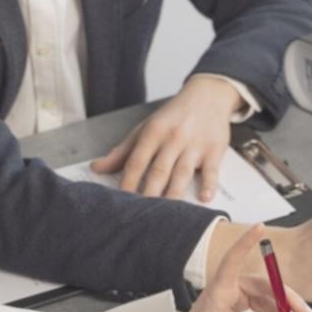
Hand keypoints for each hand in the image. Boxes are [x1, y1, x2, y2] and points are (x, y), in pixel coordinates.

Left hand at [91, 76, 246, 200]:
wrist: (208, 95)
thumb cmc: (173, 116)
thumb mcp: (146, 127)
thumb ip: (123, 150)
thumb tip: (97, 168)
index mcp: (153, 132)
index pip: (137, 161)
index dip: (127, 182)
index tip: (120, 202)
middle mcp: (173, 138)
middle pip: (158, 171)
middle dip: (148, 193)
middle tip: (141, 216)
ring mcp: (195, 145)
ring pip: (182, 173)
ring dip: (173, 194)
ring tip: (166, 214)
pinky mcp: (214, 150)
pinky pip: (212, 170)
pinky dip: (209, 185)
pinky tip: (204, 198)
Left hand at [166, 223, 311, 311]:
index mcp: (219, 293)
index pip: (233, 260)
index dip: (246, 242)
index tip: (260, 228)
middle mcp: (229, 288)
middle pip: (265, 285)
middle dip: (289, 300)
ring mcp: (235, 295)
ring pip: (269, 296)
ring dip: (286, 311)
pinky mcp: (240, 303)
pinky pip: (265, 305)